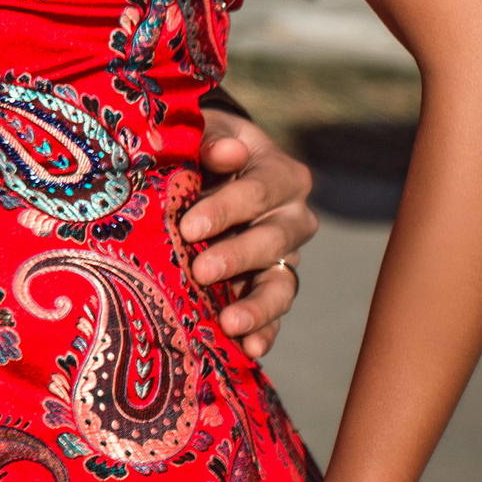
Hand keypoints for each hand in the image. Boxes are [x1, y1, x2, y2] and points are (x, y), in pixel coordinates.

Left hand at [187, 108, 318, 356]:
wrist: (203, 167)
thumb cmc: (200, 145)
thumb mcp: (202, 130)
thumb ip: (210, 139)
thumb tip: (228, 152)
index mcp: (280, 174)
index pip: (260, 191)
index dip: (226, 209)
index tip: (189, 226)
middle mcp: (291, 218)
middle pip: (273, 240)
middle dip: (237, 257)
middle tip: (200, 270)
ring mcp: (284, 257)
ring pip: (283, 284)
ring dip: (258, 306)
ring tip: (230, 322)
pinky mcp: (269, 287)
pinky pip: (274, 314)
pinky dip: (264, 332)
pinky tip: (249, 350)